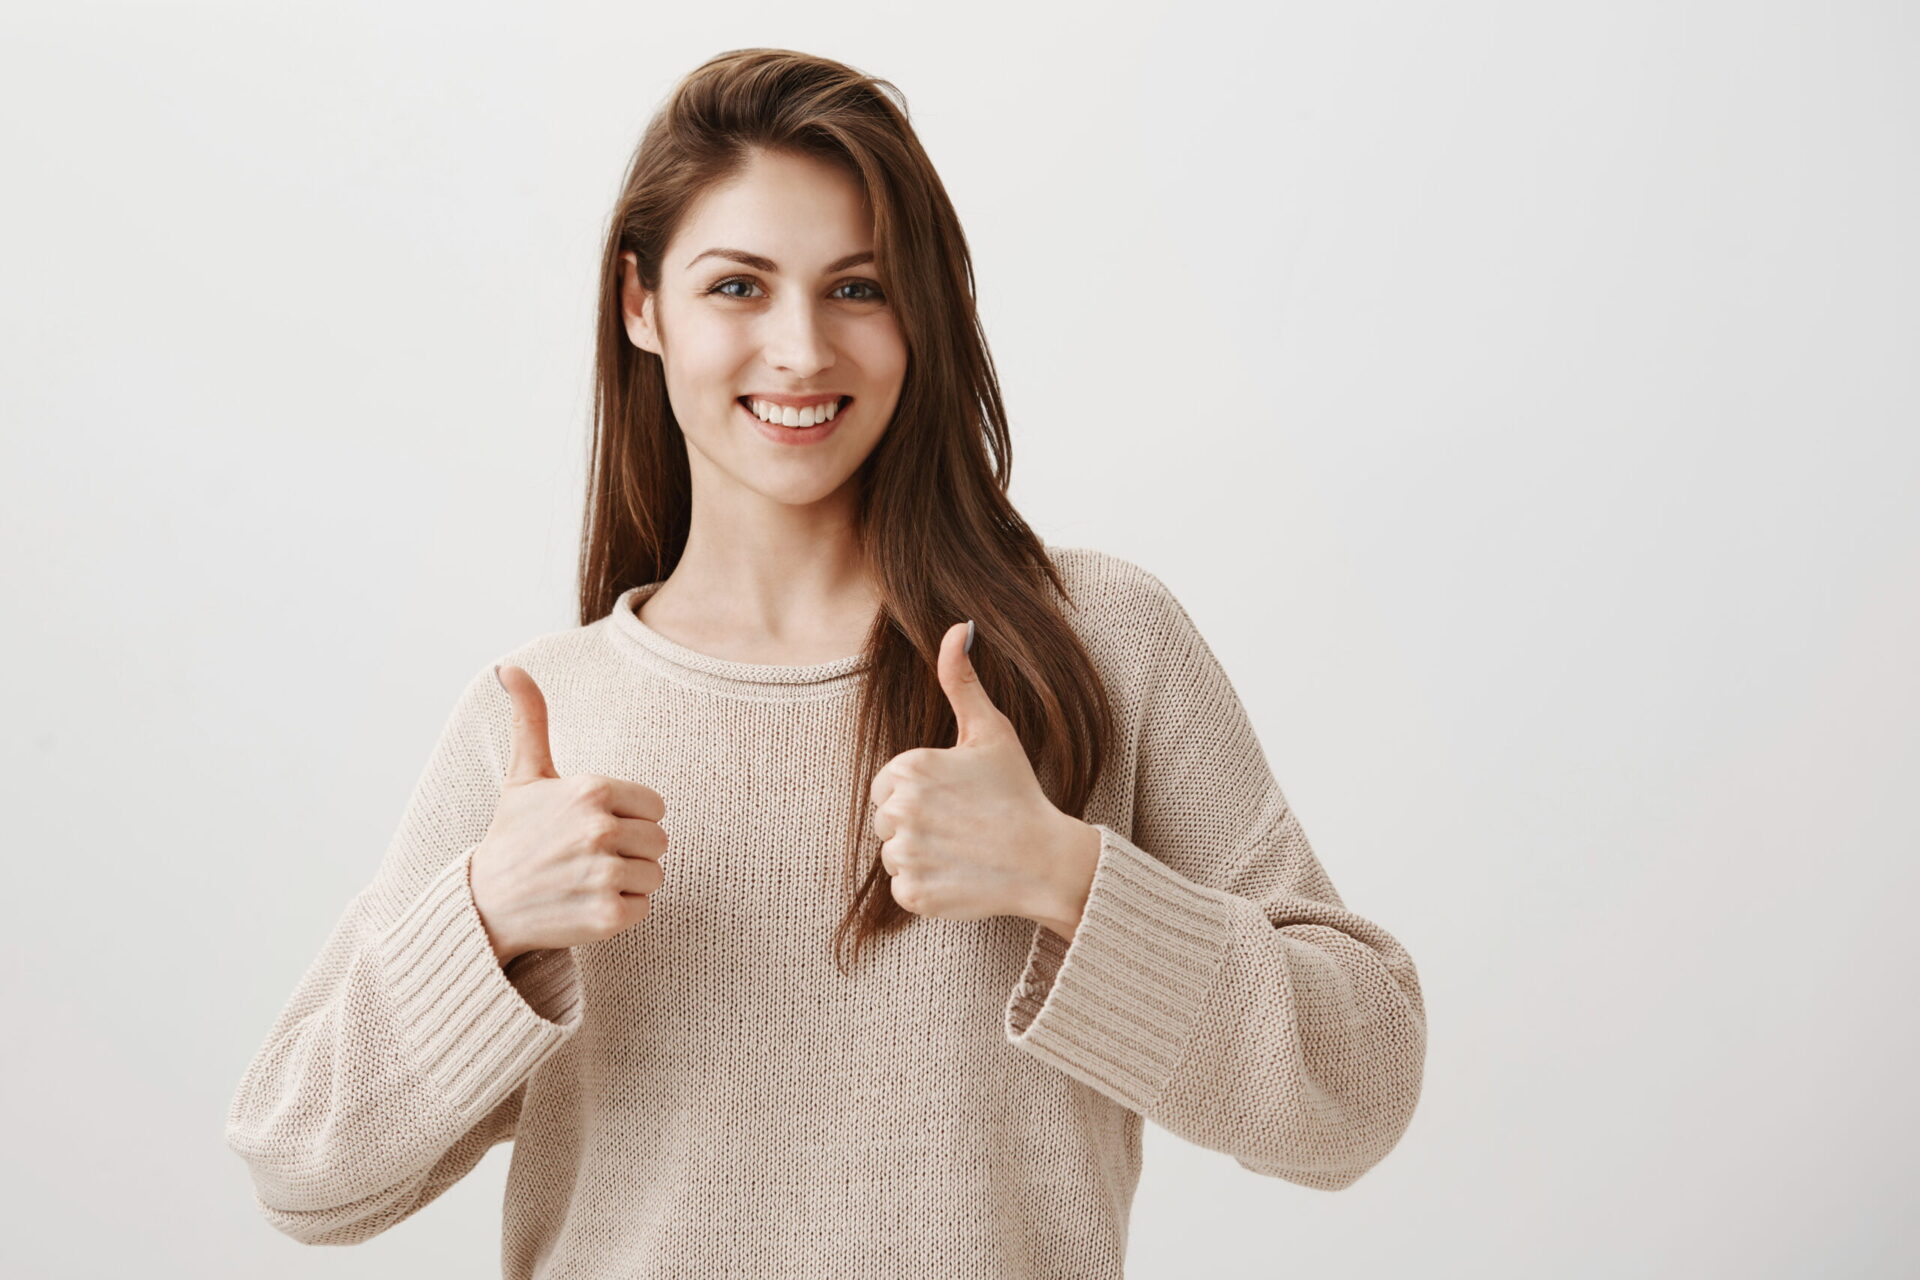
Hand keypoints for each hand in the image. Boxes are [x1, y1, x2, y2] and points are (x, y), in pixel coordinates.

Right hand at [469, 664, 669, 965]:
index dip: (629, 819)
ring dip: (627, 882)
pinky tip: (585, 904)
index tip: (593, 828)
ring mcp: (603, 874)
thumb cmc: (512, 836)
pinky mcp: (607, 915)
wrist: (484, 905)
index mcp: (591, 790)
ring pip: (654, 875)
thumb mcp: (524, 775)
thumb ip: (531, 720)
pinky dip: (621, 912)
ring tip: (585, 880)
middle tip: (588, 857)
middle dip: (631, 851)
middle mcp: (599, 829)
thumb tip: (510, 667)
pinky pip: (643, 908)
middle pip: (659, 841)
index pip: (655, 806)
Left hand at [867, 621, 1100, 937]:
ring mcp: (906, 856)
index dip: (921, 793)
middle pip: (886, 822)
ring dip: (922, 857)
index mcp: (909, 769)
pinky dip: (928, 888)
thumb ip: (962, 679)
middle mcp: (900, 811)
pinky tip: (961, 876)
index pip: (887, 786)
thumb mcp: (991, 731)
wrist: (1047, 860)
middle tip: (963, 826)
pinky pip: (904, 889)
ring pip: (894, 856)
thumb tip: (957, 626)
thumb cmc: (1017, 792)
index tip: (956, 799)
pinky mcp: (914, 895)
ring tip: (963, 851)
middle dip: (918, 825)